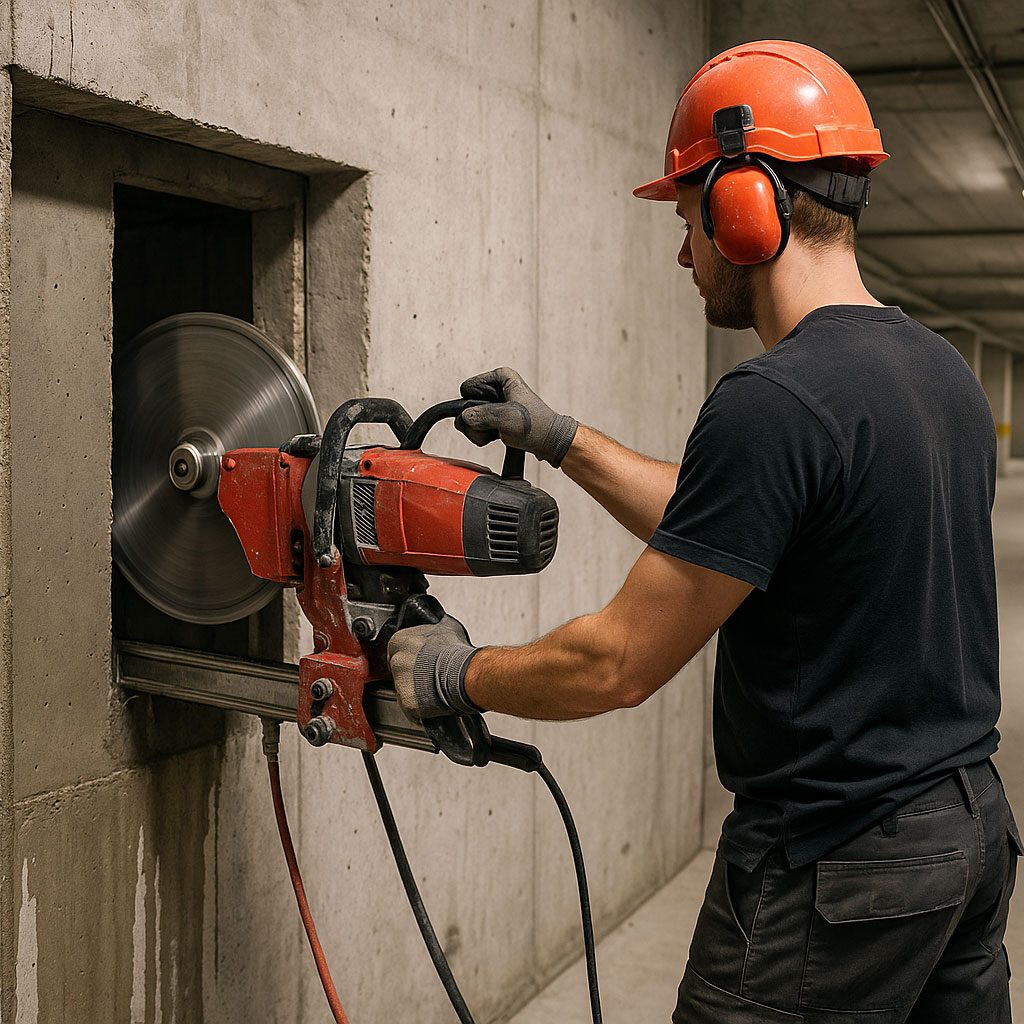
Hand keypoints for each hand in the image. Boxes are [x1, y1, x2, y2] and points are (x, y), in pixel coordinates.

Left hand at [387, 614, 480, 720]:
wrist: (464, 674)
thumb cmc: (456, 652)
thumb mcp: (445, 627)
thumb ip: (432, 627)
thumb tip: (435, 623)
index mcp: (400, 641)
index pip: (396, 648)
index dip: (410, 656)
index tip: (420, 660)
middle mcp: (397, 661)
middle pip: (398, 669)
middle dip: (411, 673)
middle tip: (427, 674)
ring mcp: (399, 683)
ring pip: (403, 689)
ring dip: (415, 690)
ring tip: (433, 687)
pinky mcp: (406, 702)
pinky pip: (410, 706)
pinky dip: (420, 706)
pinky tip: (433, 699)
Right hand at [456, 367, 577, 467]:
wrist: (549, 443)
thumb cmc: (537, 426)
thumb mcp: (505, 417)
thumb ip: (480, 415)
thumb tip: (464, 418)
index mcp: (502, 377)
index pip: (469, 387)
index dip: (473, 401)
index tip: (485, 411)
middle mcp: (498, 389)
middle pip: (468, 404)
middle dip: (474, 420)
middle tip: (489, 427)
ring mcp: (496, 405)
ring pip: (471, 417)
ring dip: (478, 430)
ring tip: (495, 434)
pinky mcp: (497, 419)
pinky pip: (478, 426)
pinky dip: (482, 435)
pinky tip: (495, 437)